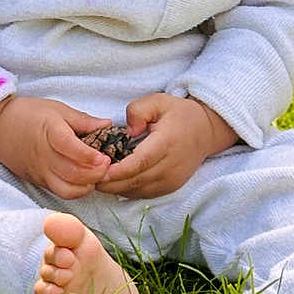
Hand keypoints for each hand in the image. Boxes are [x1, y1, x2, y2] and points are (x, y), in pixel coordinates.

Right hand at [0, 97, 111, 198]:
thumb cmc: (29, 114)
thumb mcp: (57, 108)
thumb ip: (83, 120)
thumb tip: (107, 125)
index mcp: (49, 132)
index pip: (70, 148)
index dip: (89, 156)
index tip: (104, 157)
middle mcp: (43, 155)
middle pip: (71, 173)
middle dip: (94, 174)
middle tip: (108, 166)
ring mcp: (40, 171)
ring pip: (66, 189)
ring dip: (86, 185)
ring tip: (98, 175)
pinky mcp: (37, 181)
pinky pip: (58, 191)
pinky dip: (75, 190)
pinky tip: (85, 181)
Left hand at [95, 93, 238, 198]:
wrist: (206, 131)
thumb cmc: (178, 114)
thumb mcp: (159, 100)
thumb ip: (138, 110)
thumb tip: (128, 131)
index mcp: (168, 142)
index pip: (140, 162)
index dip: (118, 171)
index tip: (98, 171)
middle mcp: (171, 165)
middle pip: (136, 180)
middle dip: (110, 183)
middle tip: (87, 177)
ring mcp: (172, 180)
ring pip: (139, 190)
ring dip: (116, 188)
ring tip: (96, 180)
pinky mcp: (171, 187)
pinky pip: (144, 194)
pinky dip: (127, 190)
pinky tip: (113, 183)